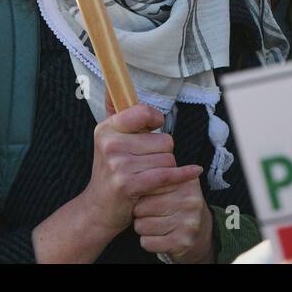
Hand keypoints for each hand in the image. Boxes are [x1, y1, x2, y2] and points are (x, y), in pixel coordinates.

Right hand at [79, 99, 202, 236]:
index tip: (155, 126)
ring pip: (168, 159)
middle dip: (162, 152)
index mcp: (106, 129)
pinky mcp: (129, 184)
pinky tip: (194, 171)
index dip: (155, 118)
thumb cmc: (109, 171)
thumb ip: (114, 112)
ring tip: (148, 175)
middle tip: (146, 163)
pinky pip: (167, 175)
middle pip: (163, 140)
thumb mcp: (107, 139)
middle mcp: (111, 144)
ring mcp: (119, 165)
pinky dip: (183, 174)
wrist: (98, 208)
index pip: (143, 112)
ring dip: (166, 168)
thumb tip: (113, 83)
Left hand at [133, 177, 214, 262]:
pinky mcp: (181, 242)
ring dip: (141, 227)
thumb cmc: (180, 205)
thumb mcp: (175, 185)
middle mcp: (190, 202)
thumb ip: (158, 174)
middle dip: (138, 211)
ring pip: (141, 226)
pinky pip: (147, 242)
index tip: (144, 195)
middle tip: (148, 212)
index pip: (148, 185)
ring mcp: (187, 223)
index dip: (140, 192)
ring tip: (153, 224)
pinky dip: (147, 241)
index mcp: (186, 182)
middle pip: (141, 207)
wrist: (203, 232)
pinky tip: (156, 237)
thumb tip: (135, 171)